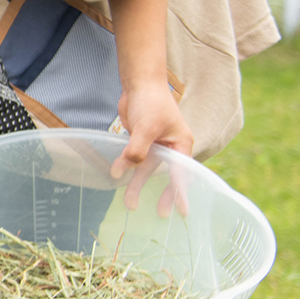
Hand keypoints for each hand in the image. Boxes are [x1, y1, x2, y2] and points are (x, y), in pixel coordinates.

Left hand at [112, 81, 193, 214]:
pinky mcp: (140, 143)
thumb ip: (138, 149)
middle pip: (166, 175)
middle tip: (160, 214)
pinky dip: (126, 168)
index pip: (182, 173)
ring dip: (137, 183)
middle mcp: (171, 148)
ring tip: (129, 202)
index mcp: (182, 144)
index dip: (181, 192)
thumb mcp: (147, 127)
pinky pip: (134, 160)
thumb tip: (129, 168)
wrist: (139, 84)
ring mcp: (155, 146)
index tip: (182, 210)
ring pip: (147, 169)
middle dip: (162, 194)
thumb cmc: (151, 102)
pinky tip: (117, 175)